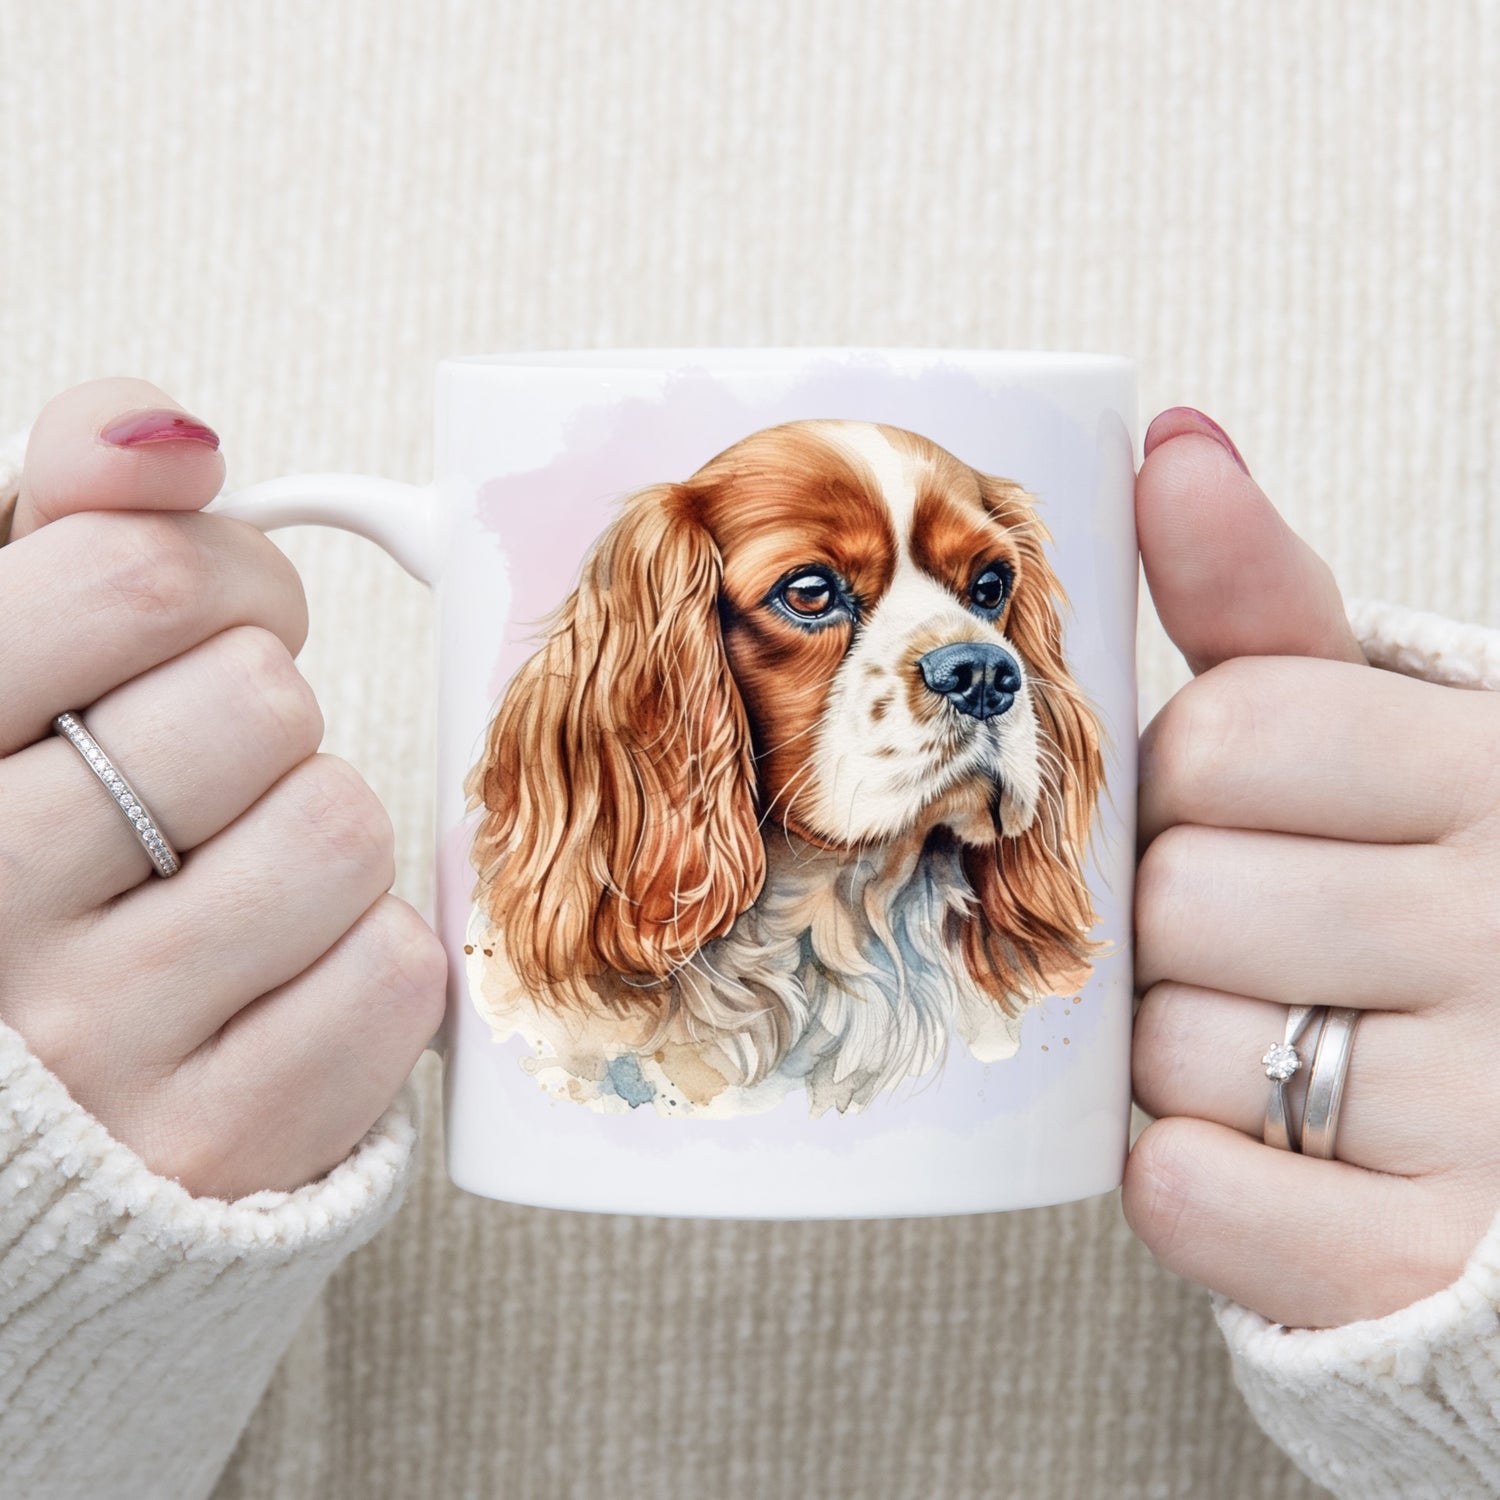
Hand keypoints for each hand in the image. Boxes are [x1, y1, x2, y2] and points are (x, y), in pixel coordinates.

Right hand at [0, 378, 444, 1199]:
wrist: (38, 1112)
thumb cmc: (38, 849)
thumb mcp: (10, 669)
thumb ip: (73, 524)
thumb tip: (171, 432)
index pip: (136, 581)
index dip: (221, 576)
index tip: (209, 619)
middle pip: (260, 700)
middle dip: (264, 712)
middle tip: (213, 769)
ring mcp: (98, 1045)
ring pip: (340, 827)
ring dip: (315, 833)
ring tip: (232, 879)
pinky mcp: (221, 1143)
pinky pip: (394, 971)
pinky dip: (363, 958)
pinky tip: (274, 979)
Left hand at [1122, 407, 1499, 1329]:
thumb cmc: (1425, 884)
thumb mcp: (1381, 726)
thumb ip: (1266, 601)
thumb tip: (1172, 442)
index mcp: (1498, 771)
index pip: (1229, 733)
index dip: (1186, 778)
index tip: (1233, 807)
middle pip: (1180, 895)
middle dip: (1173, 916)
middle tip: (1246, 938)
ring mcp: (1490, 1110)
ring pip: (1173, 1048)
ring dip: (1176, 1047)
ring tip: (1269, 1037)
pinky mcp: (1421, 1260)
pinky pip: (1190, 1192)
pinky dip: (1187, 1176)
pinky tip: (1249, 1144)